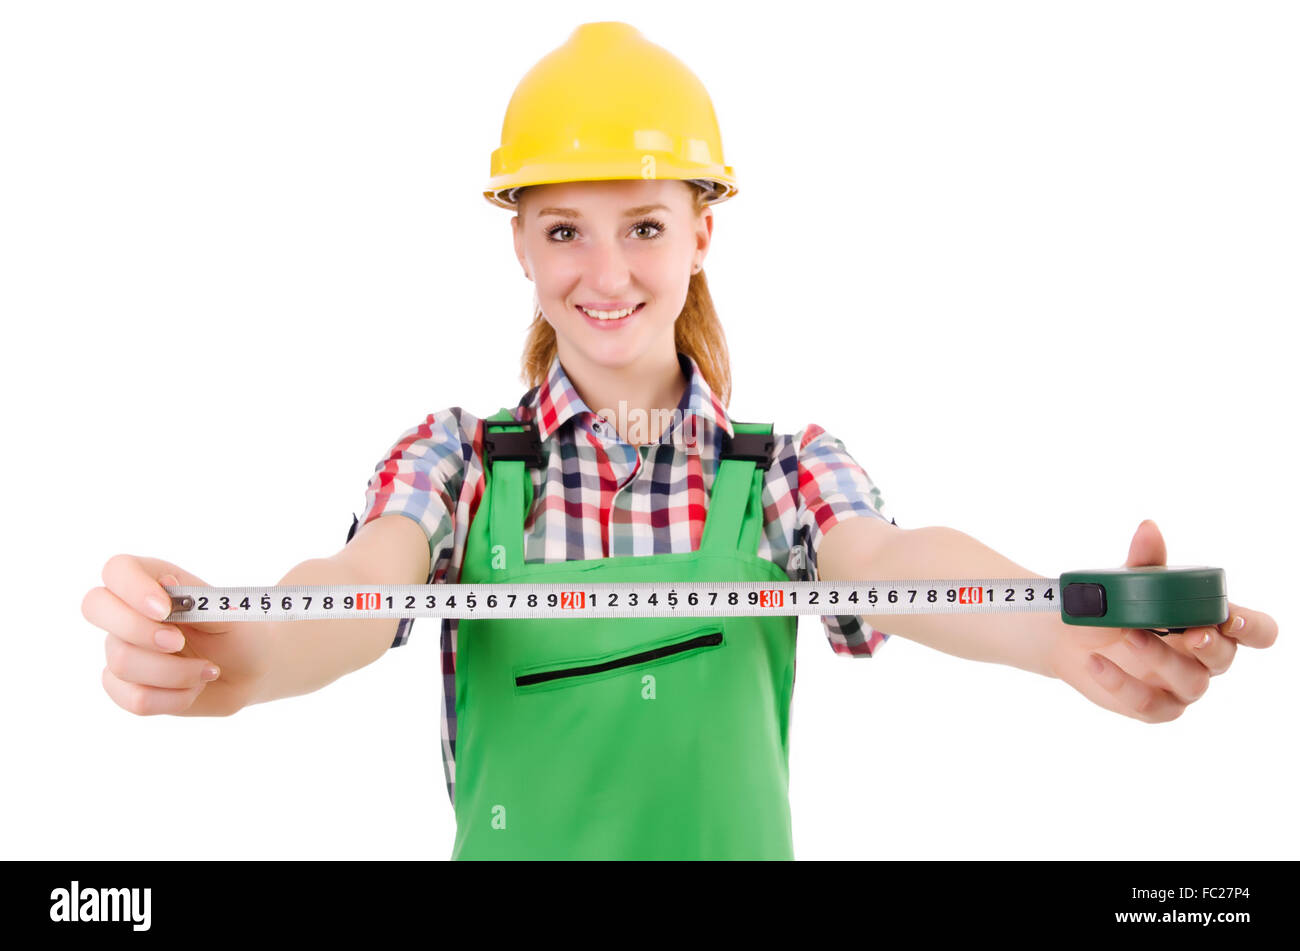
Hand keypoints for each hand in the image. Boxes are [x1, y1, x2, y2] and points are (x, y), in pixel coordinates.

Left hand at [1045, 519, 1277, 721]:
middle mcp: (1202, 658)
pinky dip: (1121, 684)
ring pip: (1190, 681)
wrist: (1068, 638)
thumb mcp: (1125, 584)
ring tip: (1127, 633)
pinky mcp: (1154, 707)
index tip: (1230, 618)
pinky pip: (1149, 704)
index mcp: (1209, 623)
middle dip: (1210, 645)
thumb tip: (1149, 528)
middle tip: (1188, 633)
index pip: (1255, 630)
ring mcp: (1180, 686)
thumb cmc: (1111, 607)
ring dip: (1160, 658)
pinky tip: (1095, 662)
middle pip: (1225, 658)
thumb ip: (1143, 561)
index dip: (1251, 627)